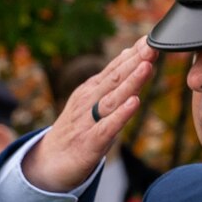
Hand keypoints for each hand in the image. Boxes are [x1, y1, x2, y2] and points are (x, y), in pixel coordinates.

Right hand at [23, 38, 160, 192]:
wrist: (49, 163)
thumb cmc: (77, 129)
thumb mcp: (92, 100)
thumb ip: (112, 79)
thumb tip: (131, 52)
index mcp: (91, 90)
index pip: (114, 68)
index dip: (133, 54)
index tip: (151, 39)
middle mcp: (88, 101)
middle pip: (115, 79)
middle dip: (135, 62)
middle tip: (153, 46)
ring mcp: (88, 121)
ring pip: (113, 99)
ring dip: (130, 82)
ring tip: (147, 66)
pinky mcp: (90, 143)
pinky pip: (108, 127)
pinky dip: (121, 115)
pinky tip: (135, 102)